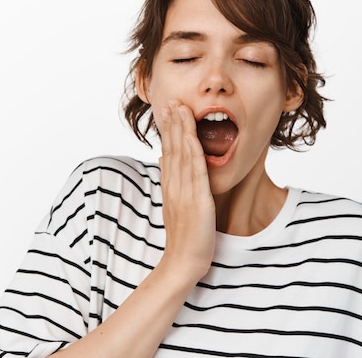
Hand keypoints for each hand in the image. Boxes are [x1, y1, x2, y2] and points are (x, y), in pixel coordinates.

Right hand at [158, 100, 216, 280]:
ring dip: (181, 130)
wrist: (184, 261)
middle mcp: (174, 185)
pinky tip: (192, 137)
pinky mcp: (197, 200)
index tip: (168, 110)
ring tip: (180, 109)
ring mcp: (184, 191)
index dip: (169, 129)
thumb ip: (171, 182)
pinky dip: (193, 152)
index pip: (168, 151)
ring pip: (182, 154)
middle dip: (172, 123)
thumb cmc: (184, 235)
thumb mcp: (175, 204)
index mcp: (170, 185)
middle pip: (172, 148)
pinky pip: (195, 172)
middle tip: (171, 100)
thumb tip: (164, 159)